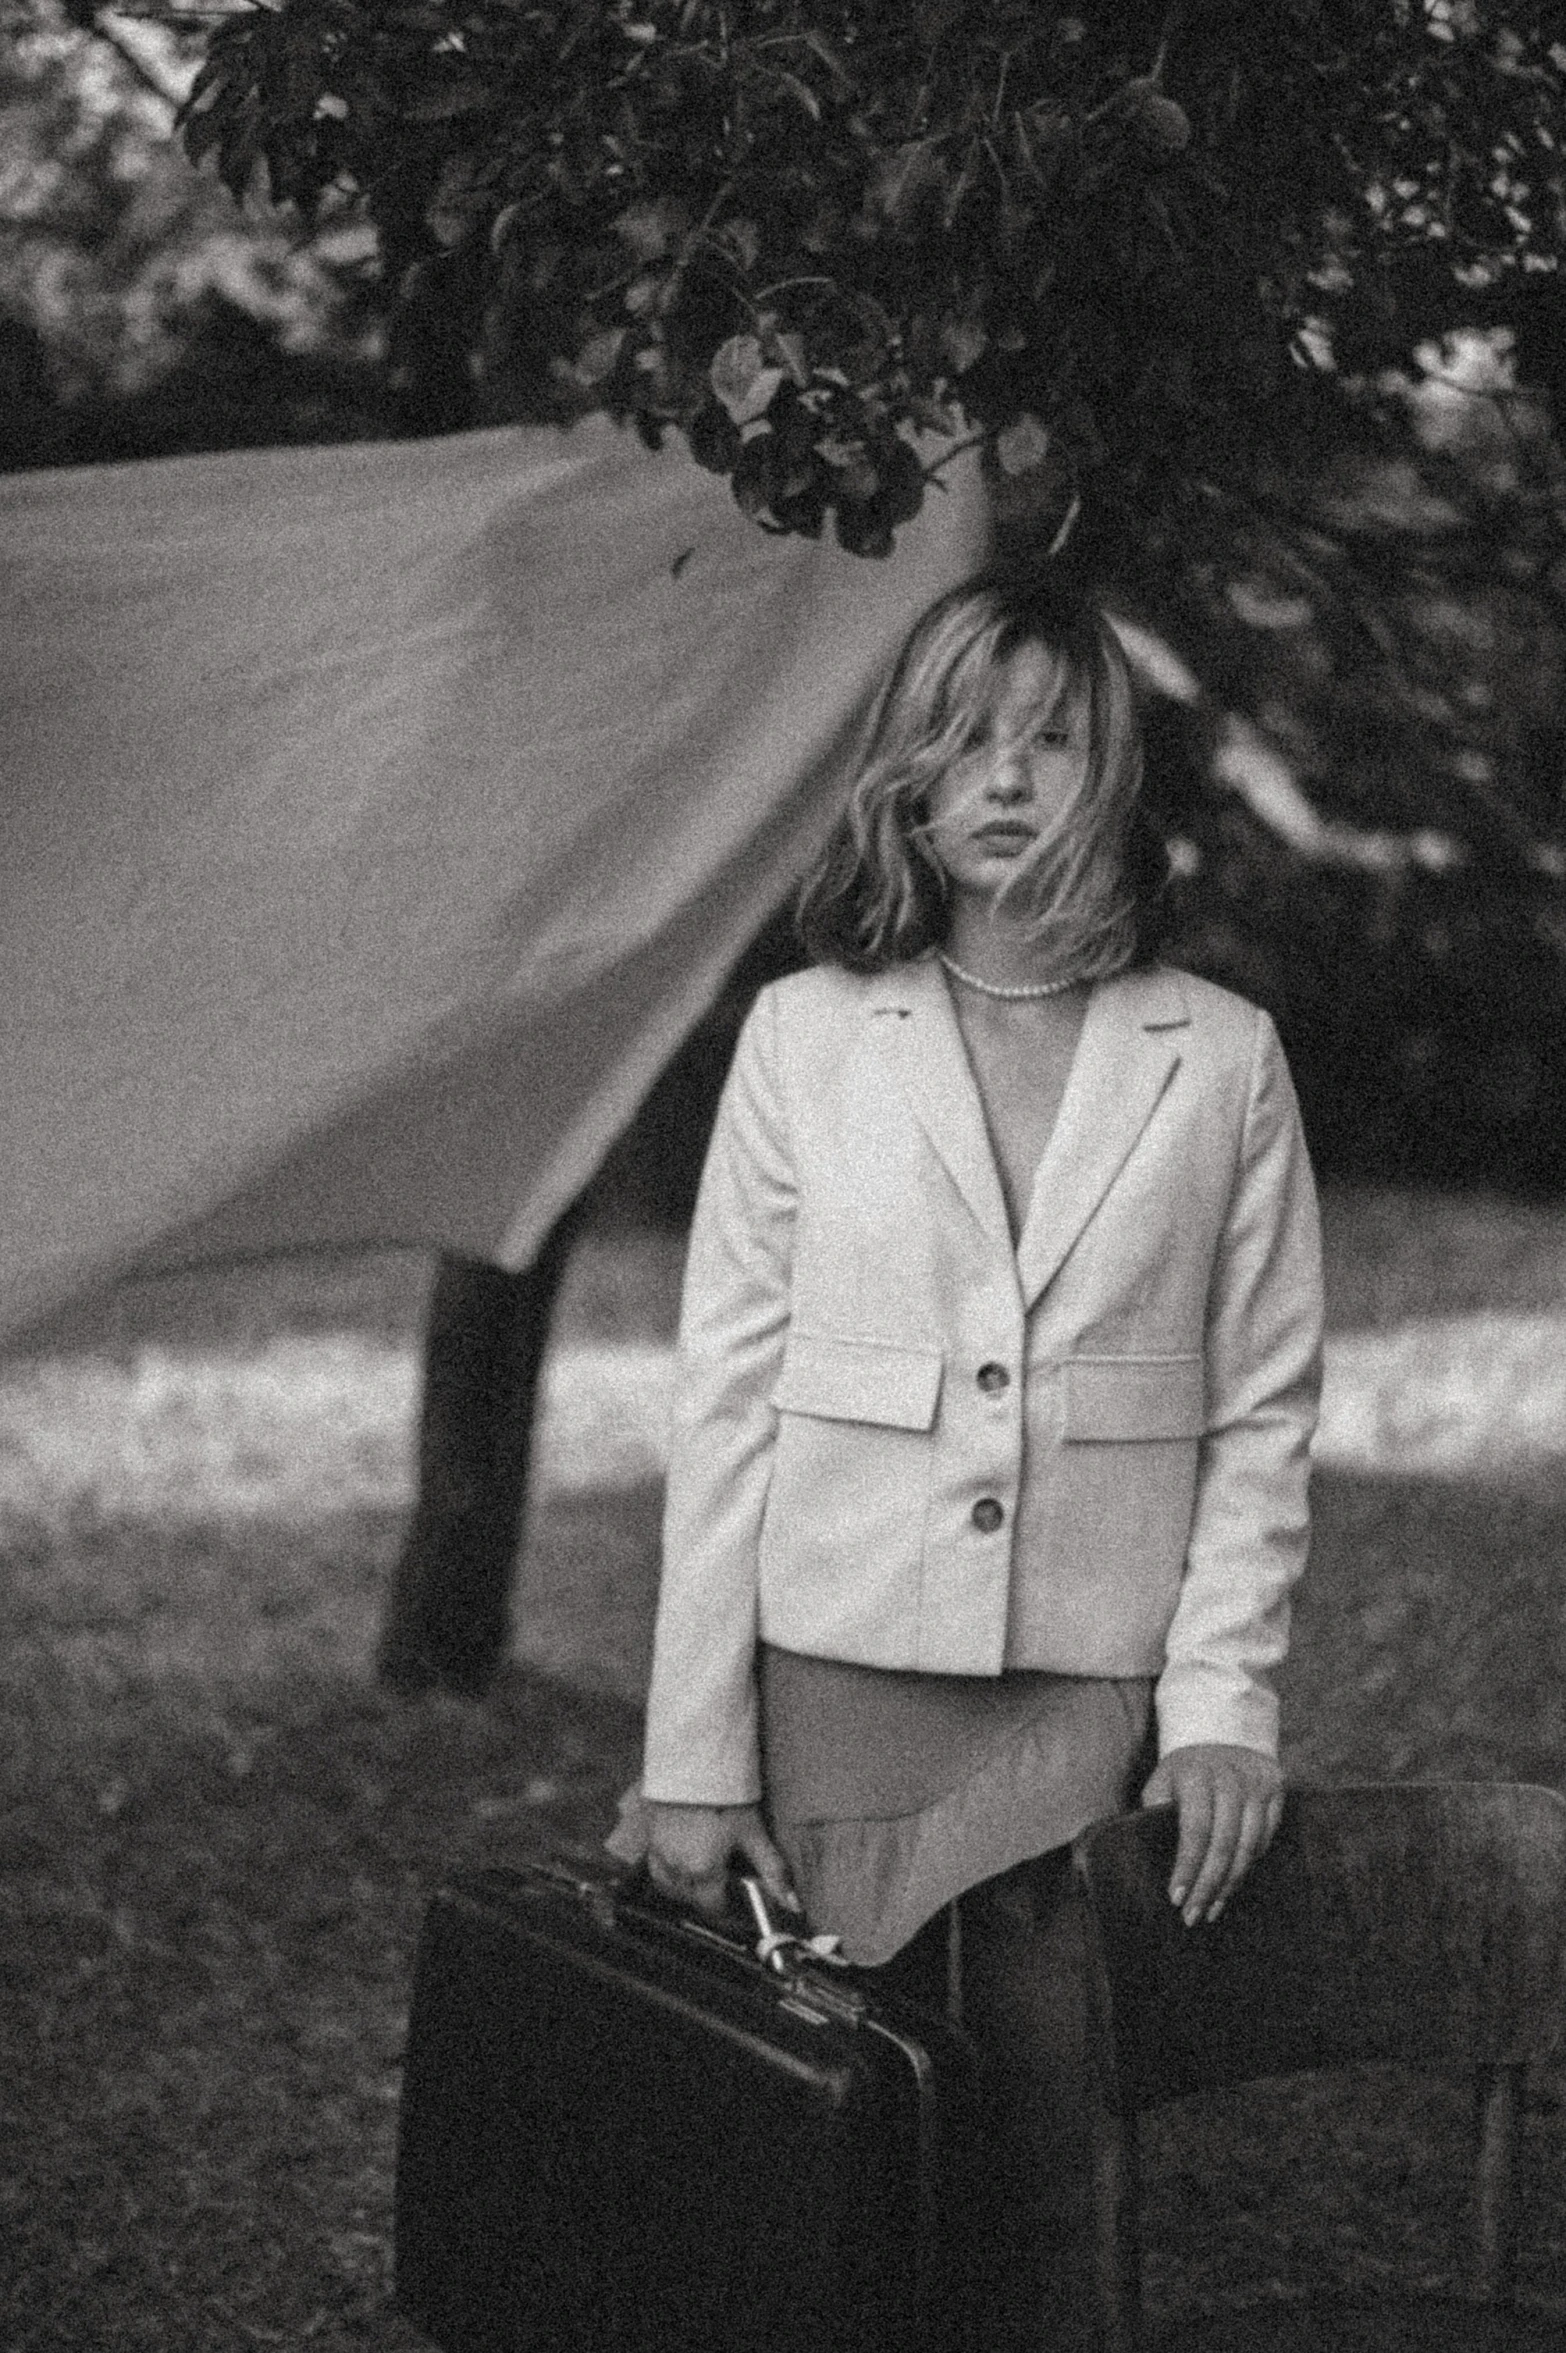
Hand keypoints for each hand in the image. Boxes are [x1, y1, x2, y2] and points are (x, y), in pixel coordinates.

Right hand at [644, 1800, 800, 1921]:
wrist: (693, 1764)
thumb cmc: (725, 1798)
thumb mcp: (753, 1834)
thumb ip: (772, 1871)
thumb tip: (793, 1904)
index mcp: (704, 1872)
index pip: (713, 1907)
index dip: (726, 1906)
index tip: (733, 1897)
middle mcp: (678, 1869)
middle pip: (691, 1899)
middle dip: (706, 1897)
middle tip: (721, 1881)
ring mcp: (660, 1855)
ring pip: (670, 1887)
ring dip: (684, 1888)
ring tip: (701, 1872)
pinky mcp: (649, 1838)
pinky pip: (655, 1869)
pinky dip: (667, 1872)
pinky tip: (680, 1859)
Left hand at [1140, 1744, 1282, 1927]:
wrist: (1224, 1734)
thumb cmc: (1185, 1770)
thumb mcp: (1163, 1781)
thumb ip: (1157, 1812)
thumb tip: (1151, 1857)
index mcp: (1196, 1776)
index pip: (1195, 1830)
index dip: (1186, 1866)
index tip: (1175, 1898)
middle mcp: (1231, 1779)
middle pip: (1224, 1844)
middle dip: (1207, 1885)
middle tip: (1193, 1916)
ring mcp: (1257, 1784)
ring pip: (1249, 1846)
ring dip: (1230, 1884)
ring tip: (1212, 1908)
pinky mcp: (1277, 1790)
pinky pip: (1266, 1838)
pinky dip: (1249, 1864)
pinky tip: (1232, 1882)